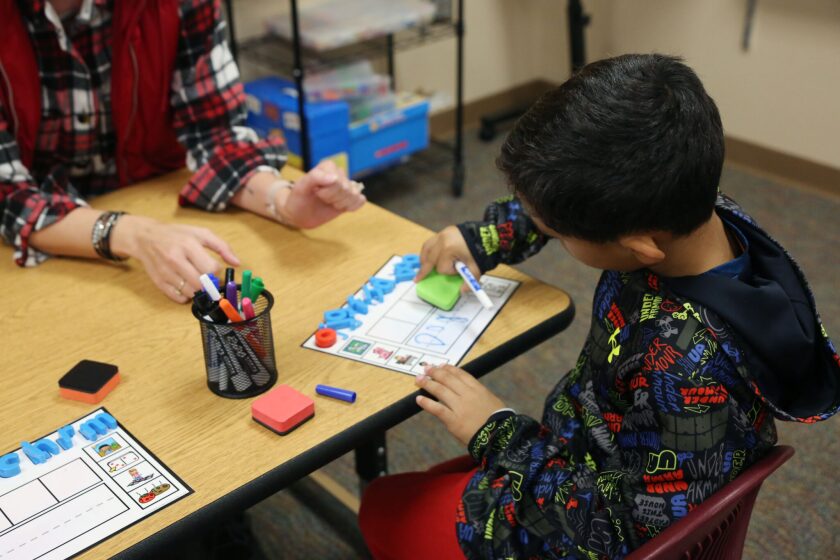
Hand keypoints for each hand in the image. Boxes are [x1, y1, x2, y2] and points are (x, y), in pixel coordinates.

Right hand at [111, 216, 239, 302]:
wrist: (145, 237)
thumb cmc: (177, 235)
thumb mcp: (201, 233)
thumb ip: (222, 246)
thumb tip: (237, 263)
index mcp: (188, 245)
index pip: (211, 268)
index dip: (217, 272)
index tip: (215, 270)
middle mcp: (175, 259)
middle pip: (202, 284)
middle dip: (210, 284)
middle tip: (209, 280)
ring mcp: (165, 272)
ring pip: (191, 293)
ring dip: (199, 291)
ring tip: (197, 281)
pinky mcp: (159, 283)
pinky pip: (179, 298)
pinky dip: (186, 296)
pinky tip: (186, 285)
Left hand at [281, 160, 365, 228]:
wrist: (301, 213)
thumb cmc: (299, 198)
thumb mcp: (301, 187)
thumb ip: (315, 177)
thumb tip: (335, 177)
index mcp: (328, 166)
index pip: (337, 181)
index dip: (326, 191)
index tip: (315, 192)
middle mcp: (339, 173)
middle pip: (346, 189)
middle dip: (332, 198)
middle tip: (321, 198)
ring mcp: (347, 185)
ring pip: (354, 195)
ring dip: (340, 204)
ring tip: (328, 202)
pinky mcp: (352, 197)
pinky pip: (361, 200)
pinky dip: (351, 207)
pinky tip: (340, 207)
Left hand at [415, 365, 505, 445]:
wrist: (499, 437)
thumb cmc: (499, 420)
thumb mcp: (492, 400)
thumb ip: (479, 394)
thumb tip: (466, 390)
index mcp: (478, 389)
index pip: (460, 374)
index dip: (449, 369)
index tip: (440, 366)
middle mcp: (467, 395)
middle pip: (448, 379)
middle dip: (435, 372)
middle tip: (426, 368)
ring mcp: (459, 407)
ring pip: (440, 391)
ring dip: (427, 384)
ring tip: (419, 379)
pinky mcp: (453, 420)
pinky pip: (437, 409)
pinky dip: (427, 403)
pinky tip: (419, 399)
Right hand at [416, 225, 480, 290]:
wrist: (486, 236)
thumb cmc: (480, 252)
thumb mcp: (476, 269)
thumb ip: (469, 281)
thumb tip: (462, 291)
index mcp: (449, 249)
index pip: (442, 267)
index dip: (449, 271)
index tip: (457, 269)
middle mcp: (442, 240)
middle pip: (429, 259)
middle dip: (425, 270)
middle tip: (417, 279)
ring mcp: (441, 234)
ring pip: (426, 249)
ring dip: (424, 259)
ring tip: (422, 268)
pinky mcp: (443, 231)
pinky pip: (430, 242)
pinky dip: (428, 250)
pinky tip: (428, 257)